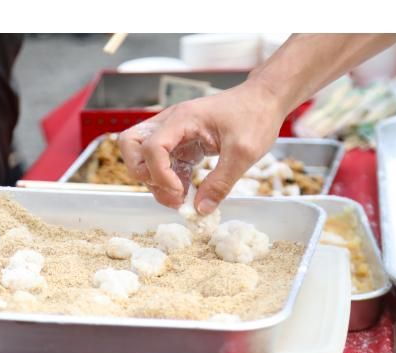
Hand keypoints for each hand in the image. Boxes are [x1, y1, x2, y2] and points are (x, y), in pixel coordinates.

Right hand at [119, 80, 286, 214]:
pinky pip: (162, 162)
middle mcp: (171, 123)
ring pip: (141, 156)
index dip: (160, 175)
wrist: (265, 100)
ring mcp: (174, 132)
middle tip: (170, 192)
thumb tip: (201, 209)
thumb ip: (221, 182)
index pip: (152, 147)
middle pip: (131, 146)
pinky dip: (168, 179)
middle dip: (143, 174)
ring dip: (154, 180)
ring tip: (180, 197)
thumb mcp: (243, 153)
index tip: (180, 193)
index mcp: (183, 119)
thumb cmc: (256, 116)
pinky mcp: (181, 143)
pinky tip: (187, 190)